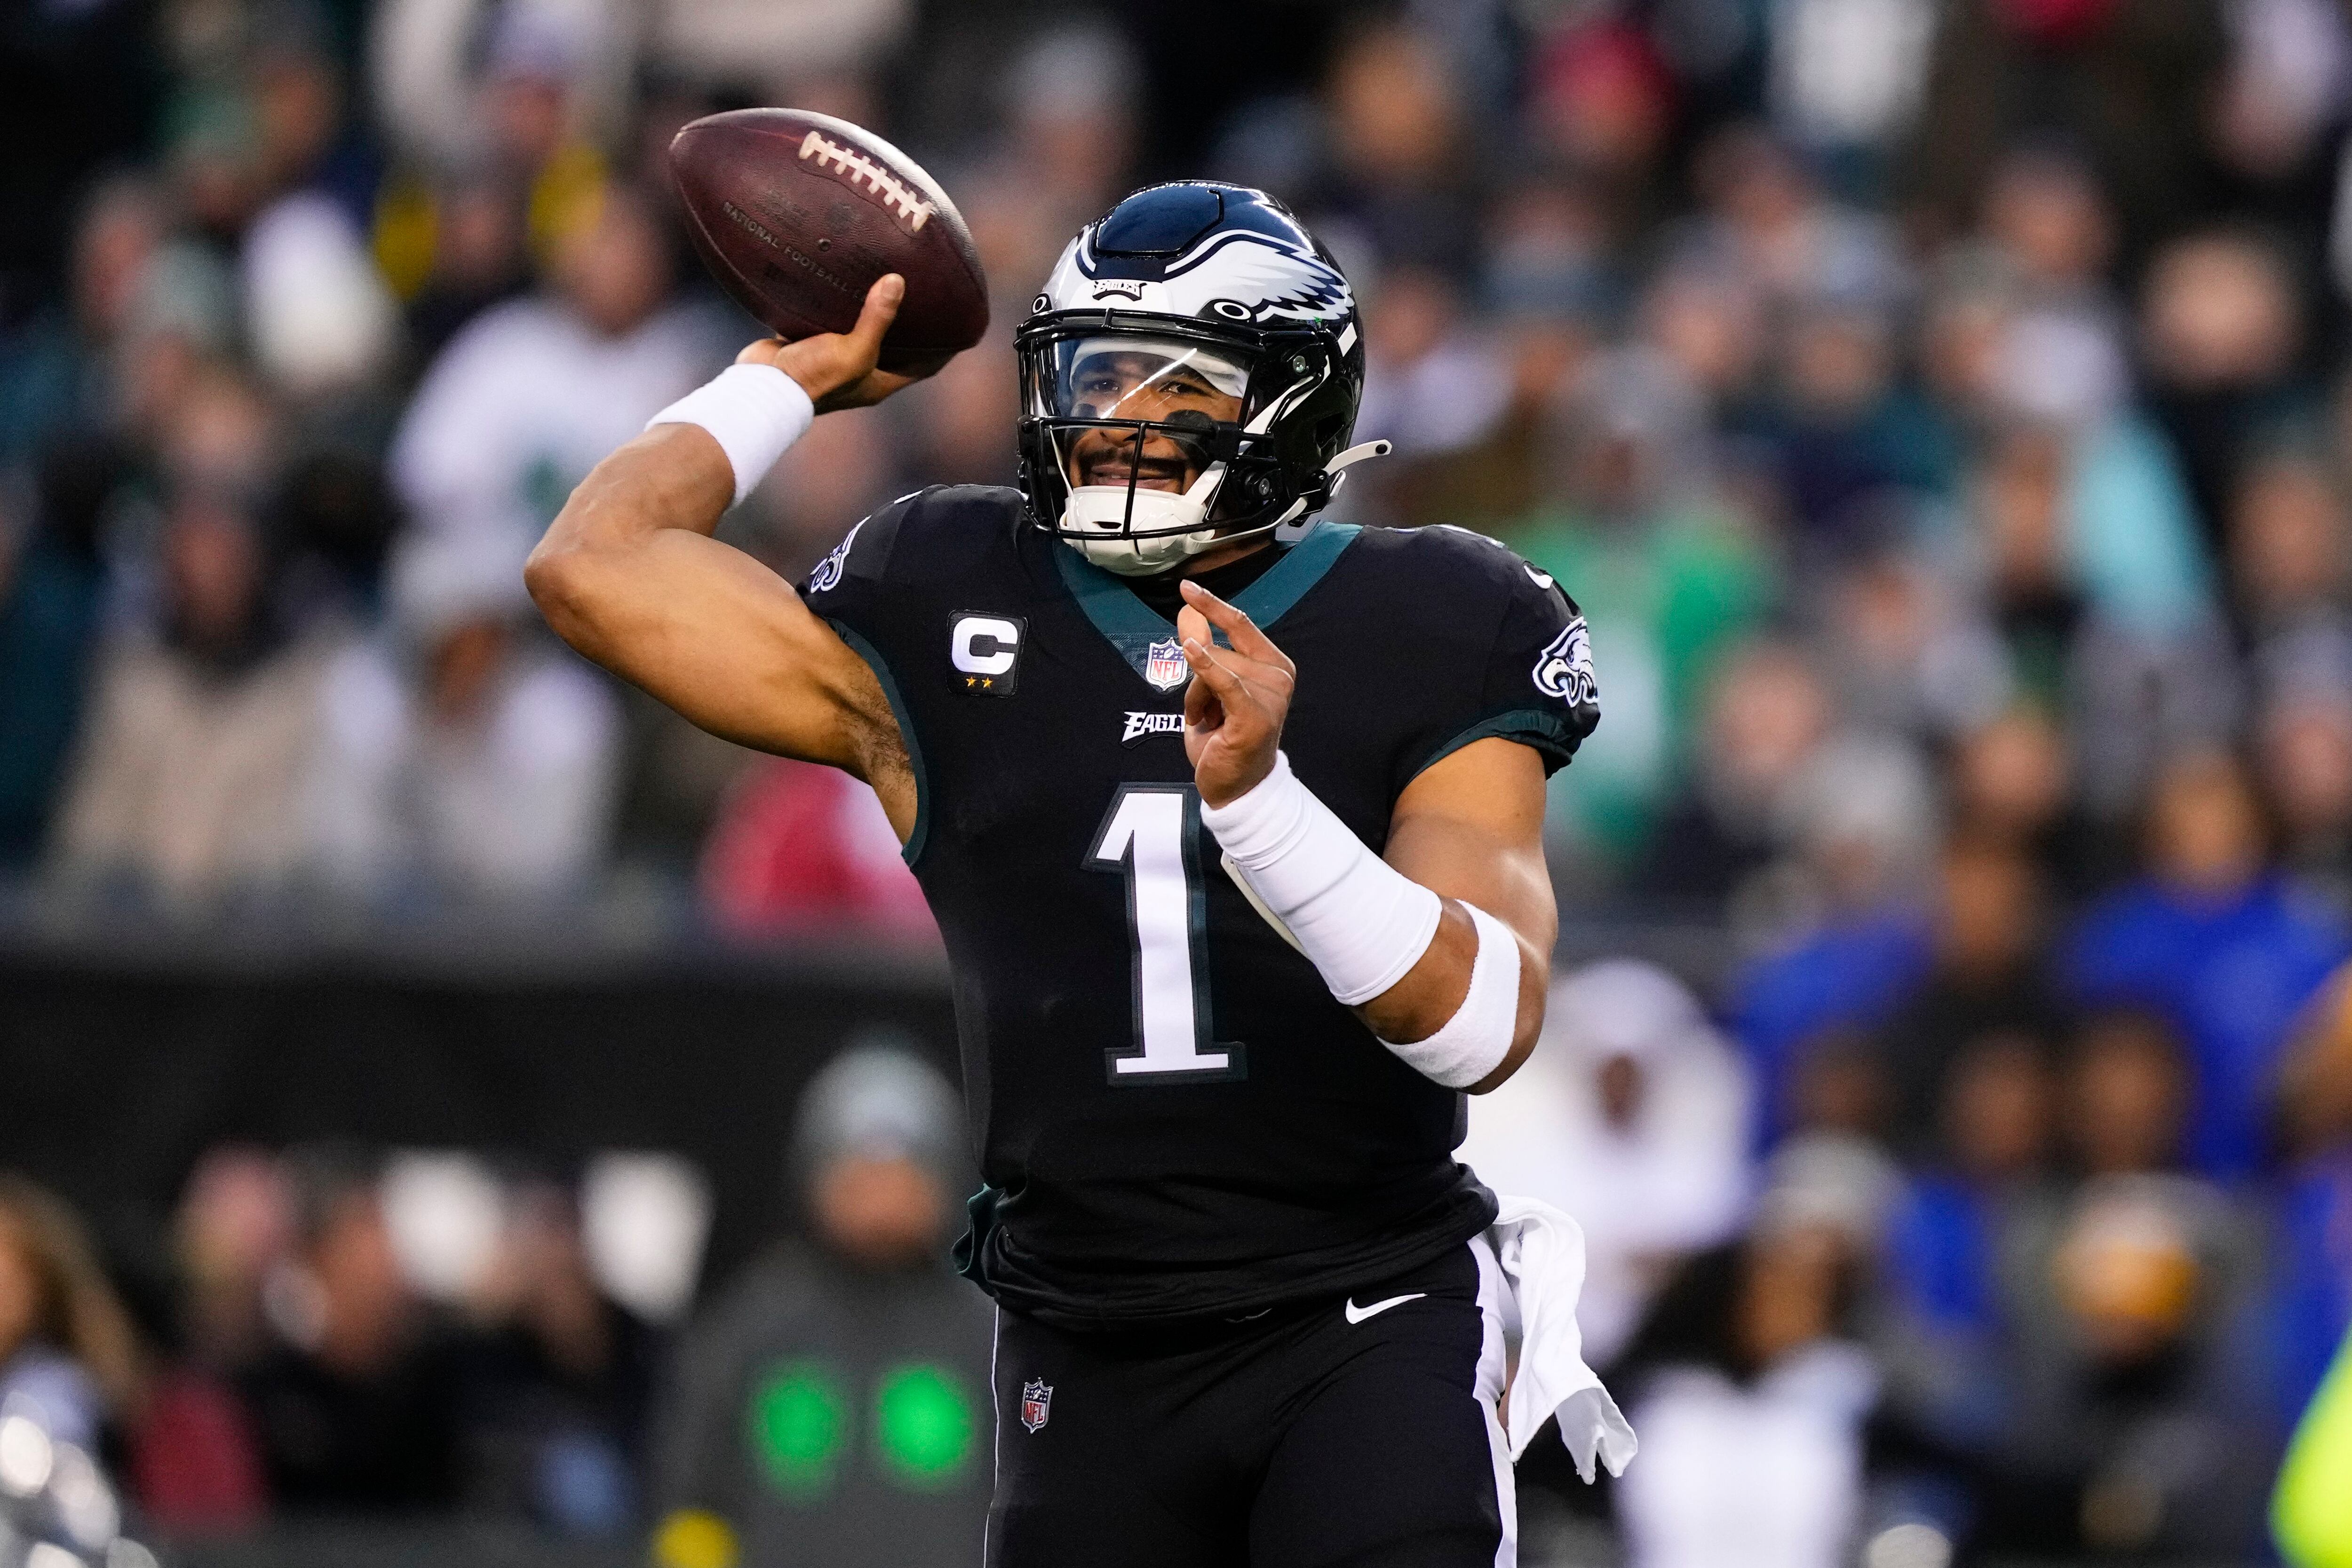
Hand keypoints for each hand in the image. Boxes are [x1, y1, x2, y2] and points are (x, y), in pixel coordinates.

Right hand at [735, 274, 942, 413]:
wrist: (762, 386)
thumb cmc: (814, 377)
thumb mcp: (854, 350)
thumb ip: (878, 318)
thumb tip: (898, 282)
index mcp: (879, 381)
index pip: (925, 365)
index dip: (945, 348)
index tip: (963, 324)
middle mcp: (861, 370)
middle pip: (897, 344)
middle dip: (911, 320)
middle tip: (926, 289)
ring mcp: (835, 355)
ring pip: (863, 327)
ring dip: (874, 306)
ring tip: (889, 274)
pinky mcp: (812, 341)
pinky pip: (833, 317)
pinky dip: (841, 301)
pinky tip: (847, 275)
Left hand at [1178, 580, 1295, 806]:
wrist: (1236, 787)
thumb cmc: (1224, 737)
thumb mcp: (1208, 688)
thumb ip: (1203, 650)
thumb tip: (1188, 613)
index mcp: (1274, 664)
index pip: (1240, 625)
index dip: (1212, 604)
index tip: (1186, 587)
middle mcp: (1278, 676)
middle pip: (1219, 650)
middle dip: (1197, 677)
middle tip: (1203, 712)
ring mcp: (1270, 696)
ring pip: (1212, 671)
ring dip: (1195, 698)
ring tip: (1208, 723)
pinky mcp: (1255, 716)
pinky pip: (1224, 682)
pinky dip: (1206, 667)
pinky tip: (1191, 650)